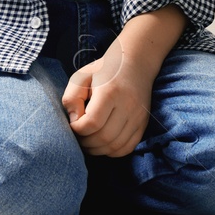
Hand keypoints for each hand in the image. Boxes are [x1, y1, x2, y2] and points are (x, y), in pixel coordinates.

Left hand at [61, 6, 182, 157]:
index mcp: (110, 91)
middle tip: (77, 137)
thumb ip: (71, 98)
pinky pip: (127, 148)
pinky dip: (112, 151)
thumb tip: (74, 122)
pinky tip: (102, 144)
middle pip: (104, 138)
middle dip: (86, 142)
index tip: (72, 124)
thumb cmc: (104, 70)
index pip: (92, 122)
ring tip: (87, 142)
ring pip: (116, 146)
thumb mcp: (81, 77)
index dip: (77, 129)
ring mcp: (138, 117)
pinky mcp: (143, 124)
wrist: (136, 63)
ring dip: (97, 150)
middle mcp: (127, 106)